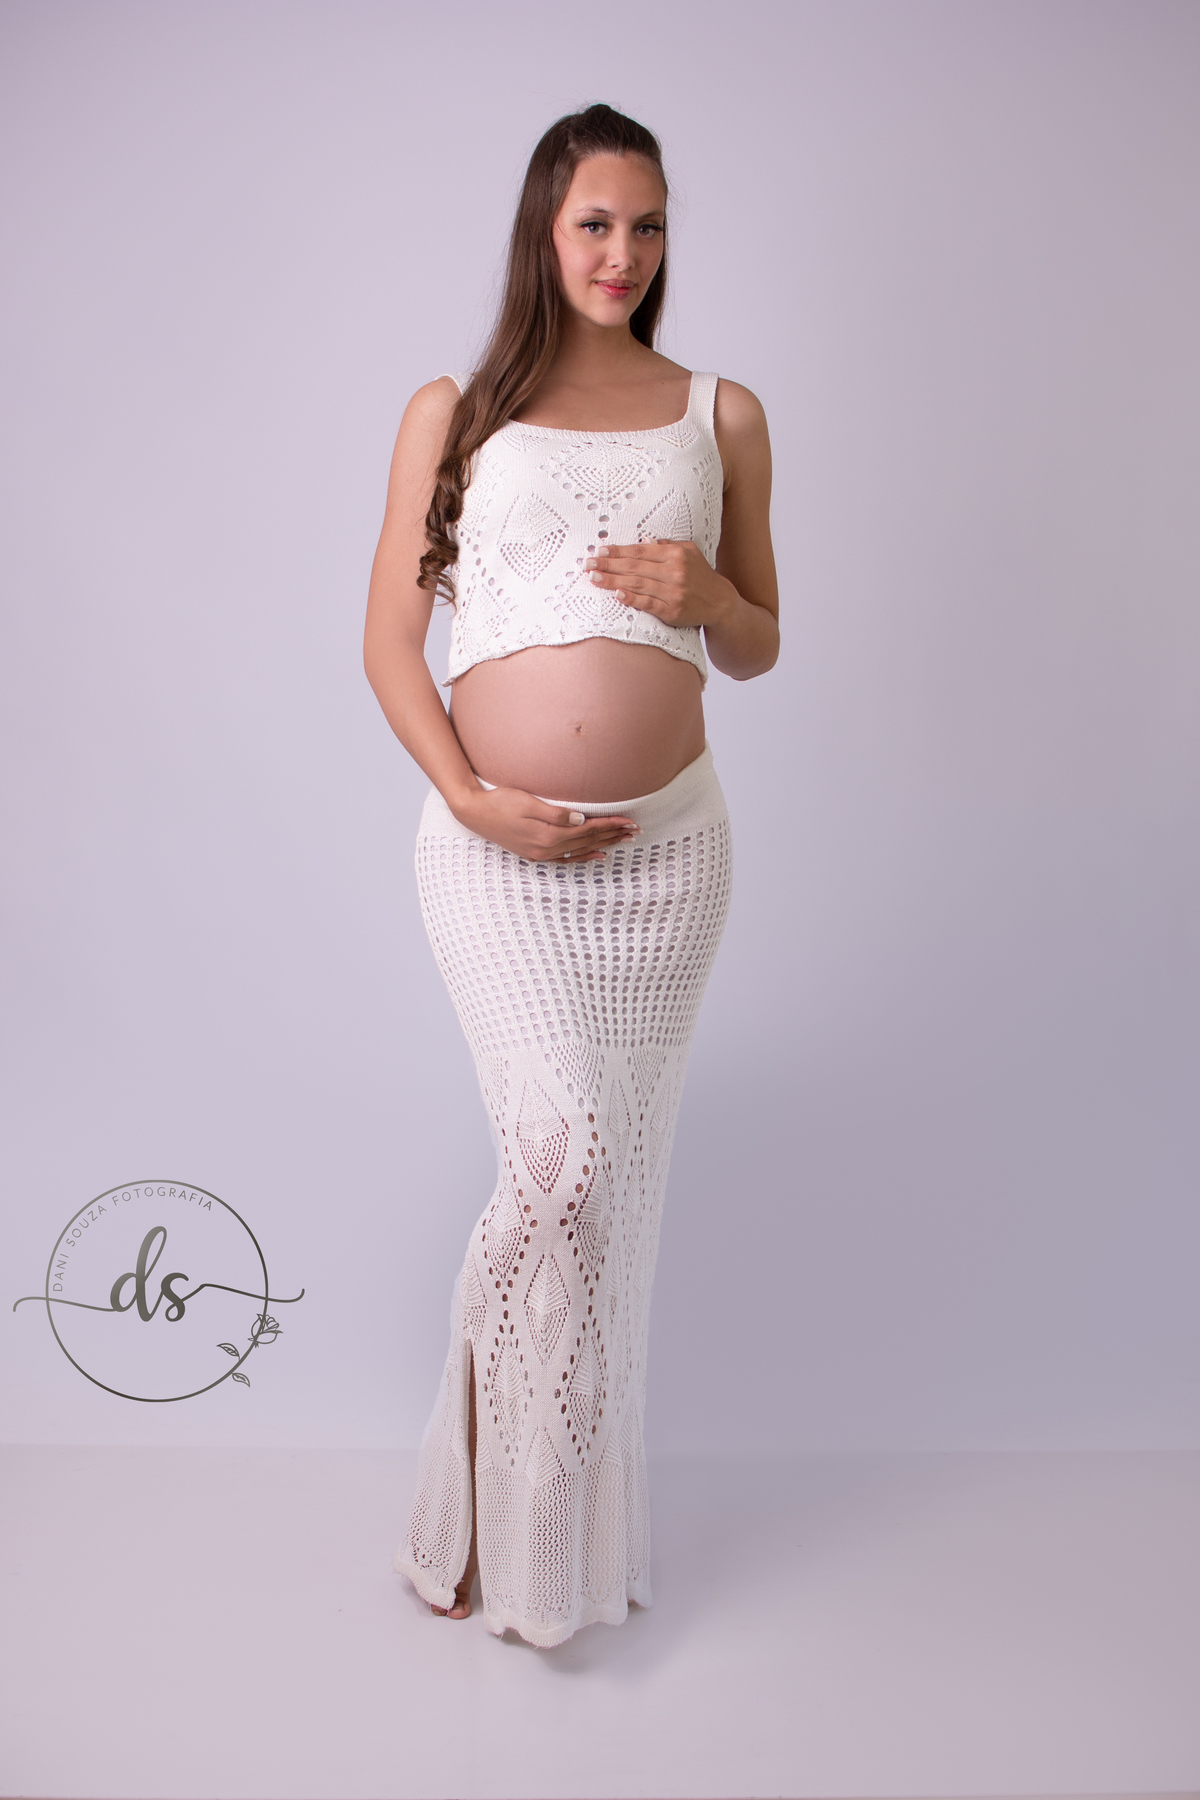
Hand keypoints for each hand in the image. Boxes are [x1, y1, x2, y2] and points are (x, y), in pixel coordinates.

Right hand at [452, 785, 638, 862]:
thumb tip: (582, 820)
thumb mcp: (527, 802)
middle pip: (588, 841)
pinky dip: (583, 858)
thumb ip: (555, 813)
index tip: (630, 821)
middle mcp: (546, 848)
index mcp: (547, 835)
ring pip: (580, 850)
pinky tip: (597, 856)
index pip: (588, 829)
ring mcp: (540, 853)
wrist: (473, 812)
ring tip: (624, 841)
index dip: (610, 825)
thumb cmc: (499, 801)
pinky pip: (566, 860)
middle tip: (636, 831)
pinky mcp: (534, 853)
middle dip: (613, 835)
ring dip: (604, 845)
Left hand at [584, 539, 737, 629]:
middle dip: (608, 565)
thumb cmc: (700, 575)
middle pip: (634, 567)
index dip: (618, 551)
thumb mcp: (689, 551)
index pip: (640, 552)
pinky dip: (632, 599)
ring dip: (613, 581)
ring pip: (637, 584)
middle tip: (588, 564)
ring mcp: (673, 592)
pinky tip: (617, 595)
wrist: (720, 601)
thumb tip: (643, 541)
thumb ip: (666, 545)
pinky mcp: (672, 610)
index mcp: (675, 554)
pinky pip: (648, 604)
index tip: (600, 551)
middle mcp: (674, 571)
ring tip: (594, 578)